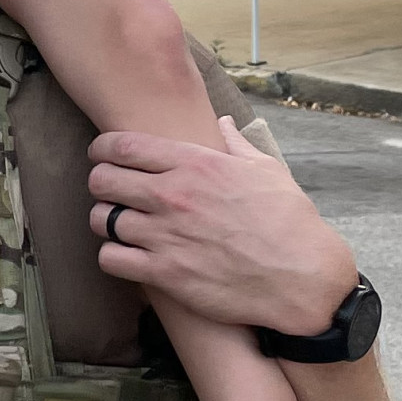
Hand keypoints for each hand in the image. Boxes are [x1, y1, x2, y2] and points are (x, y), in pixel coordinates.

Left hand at [89, 117, 359, 339]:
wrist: (302, 278)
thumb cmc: (289, 222)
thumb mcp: (266, 170)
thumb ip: (236, 143)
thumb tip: (223, 122)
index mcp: (195, 165)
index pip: (123, 146)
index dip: (102, 149)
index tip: (101, 155)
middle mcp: (173, 196)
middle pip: (102, 180)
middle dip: (99, 183)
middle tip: (109, 191)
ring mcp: (165, 236)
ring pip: (101, 220)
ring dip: (104, 221)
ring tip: (117, 224)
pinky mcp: (164, 274)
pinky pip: (110, 259)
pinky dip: (112, 256)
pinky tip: (126, 255)